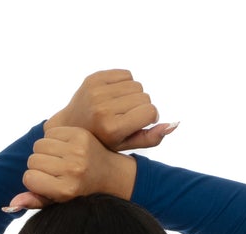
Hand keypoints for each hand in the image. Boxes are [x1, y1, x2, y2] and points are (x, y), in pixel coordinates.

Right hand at [2, 124, 130, 213]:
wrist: (110, 175)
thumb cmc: (80, 192)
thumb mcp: (58, 202)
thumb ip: (35, 202)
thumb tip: (9, 204)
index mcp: (66, 189)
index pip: (29, 178)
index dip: (33, 180)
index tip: (45, 182)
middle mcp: (72, 169)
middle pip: (33, 160)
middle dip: (38, 165)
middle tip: (53, 170)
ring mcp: (77, 150)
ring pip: (39, 144)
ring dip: (44, 151)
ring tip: (57, 159)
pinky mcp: (80, 134)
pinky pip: (50, 132)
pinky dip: (52, 139)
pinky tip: (63, 148)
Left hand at [47, 69, 177, 152]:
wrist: (70, 127)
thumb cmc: (102, 141)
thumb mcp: (126, 146)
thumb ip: (151, 138)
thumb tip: (174, 124)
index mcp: (112, 128)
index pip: (149, 111)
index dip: (150, 116)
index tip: (142, 122)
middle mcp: (103, 109)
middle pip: (144, 97)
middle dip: (142, 106)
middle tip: (129, 115)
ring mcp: (96, 91)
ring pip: (136, 85)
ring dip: (134, 95)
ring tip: (122, 106)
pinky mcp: (94, 78)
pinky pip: (126, 74)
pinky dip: (125, 84)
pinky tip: (116, 96)